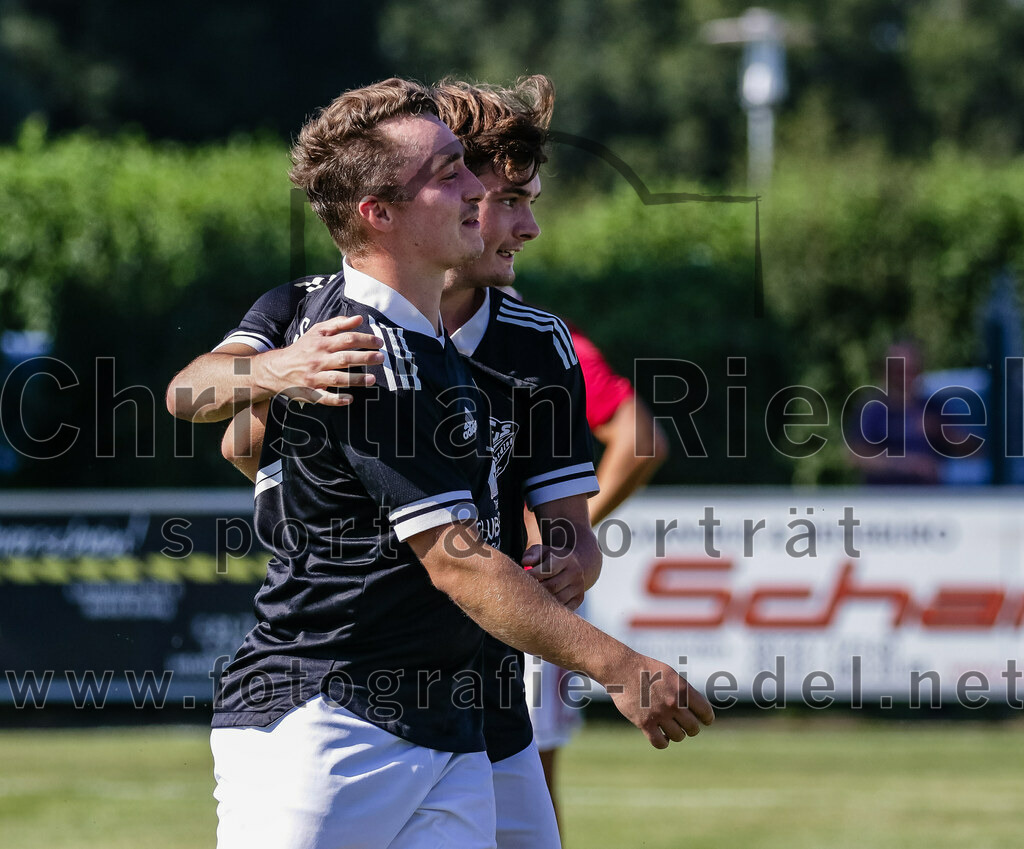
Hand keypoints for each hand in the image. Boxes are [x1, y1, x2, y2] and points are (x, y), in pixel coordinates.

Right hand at [253, 315, 383, 404]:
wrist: (276, 368)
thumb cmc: (302, 349)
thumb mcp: (317, 332)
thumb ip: (338, 324)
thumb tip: (360, 319)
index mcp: (321, 344)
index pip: (346, 339)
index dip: (365, 339)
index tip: (379, 342)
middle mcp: (318, 360)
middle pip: (344, 358)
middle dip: (364, 358)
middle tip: (380, 358)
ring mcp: (314, 377)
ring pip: (337, 378)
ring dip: (355, 379)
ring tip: (373, 379)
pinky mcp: (310, 392)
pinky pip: (324, 397)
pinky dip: (337, 399)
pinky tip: (350, 399)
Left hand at [522, 544, 585, 609]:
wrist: (574, 566)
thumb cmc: (552, 559)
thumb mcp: (543, 551)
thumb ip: (532, 554)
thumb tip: (526, 563)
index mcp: (565, 559)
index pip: (549, 569)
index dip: (534, 575)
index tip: (523, 577)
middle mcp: (575, 573)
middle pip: (552, 586)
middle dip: (537, 590)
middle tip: (526, 590)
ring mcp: (578, 587)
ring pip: (557, 600)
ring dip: (543, 600)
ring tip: (534, 596)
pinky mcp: (579, 599)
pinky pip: (563, 608)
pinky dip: (552, 608)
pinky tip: (544, 603)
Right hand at [606, 653, 714, 748]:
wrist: (622, 669)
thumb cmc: (646, 669)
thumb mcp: (670, 674)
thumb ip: (684, 691)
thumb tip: (696, 708)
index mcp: (683, 689)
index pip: (705, 712)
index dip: (706, 719)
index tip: (704, 721)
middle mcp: (674, 703)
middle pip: (693, 728)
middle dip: (691, 728)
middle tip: (686, 726)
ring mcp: (659, 714)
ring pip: (678, 737)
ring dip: (676, 734)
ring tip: (671, 729)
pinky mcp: (644, 723)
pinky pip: (660, 743)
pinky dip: (663, 742)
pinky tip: (661, 736)